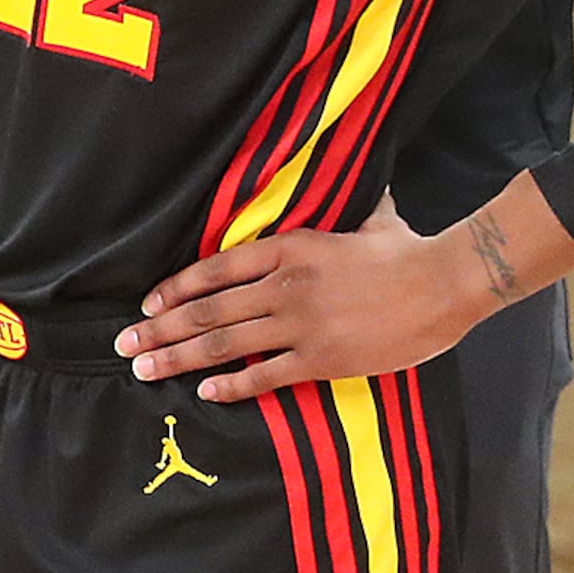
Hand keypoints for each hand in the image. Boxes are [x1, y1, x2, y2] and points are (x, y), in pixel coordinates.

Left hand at [115, 201, 479, 401]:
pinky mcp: (322, 357)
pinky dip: (232, 384)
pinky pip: (265, 375)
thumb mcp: (362, 217)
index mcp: (287, 248)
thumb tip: (352, 181)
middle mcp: (283, 285)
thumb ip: (340, 207)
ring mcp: (300, 324)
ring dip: (178, 358)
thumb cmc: (406, 248)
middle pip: (206, 310)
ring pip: (223, 343)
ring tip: (144, 369)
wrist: (448, 281)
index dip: (174, 288)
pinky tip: (205, 391)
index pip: (213, 269)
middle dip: (159, 329)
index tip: (149, 304)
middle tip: (124, 344)